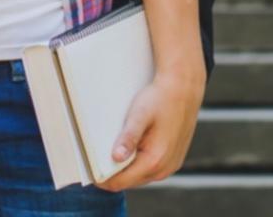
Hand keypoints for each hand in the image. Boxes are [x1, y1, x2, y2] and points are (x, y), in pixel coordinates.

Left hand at [96, 73, 203, 191]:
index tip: (88, 169)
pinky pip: (149, 169)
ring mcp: (170, 167)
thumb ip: (128, 137)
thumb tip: (116, 158)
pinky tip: (134, 145)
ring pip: (139, 176)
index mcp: (154, 161)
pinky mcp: (173, 162)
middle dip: (113, 172)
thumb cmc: (160, 99)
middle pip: (128, 181)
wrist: (184, 89)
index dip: (101, 178)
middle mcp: (164, 169)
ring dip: (126, 167)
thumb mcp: (139, 115)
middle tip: (97, 156)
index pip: (119, 183)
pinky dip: (138, 162)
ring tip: (116, 148)